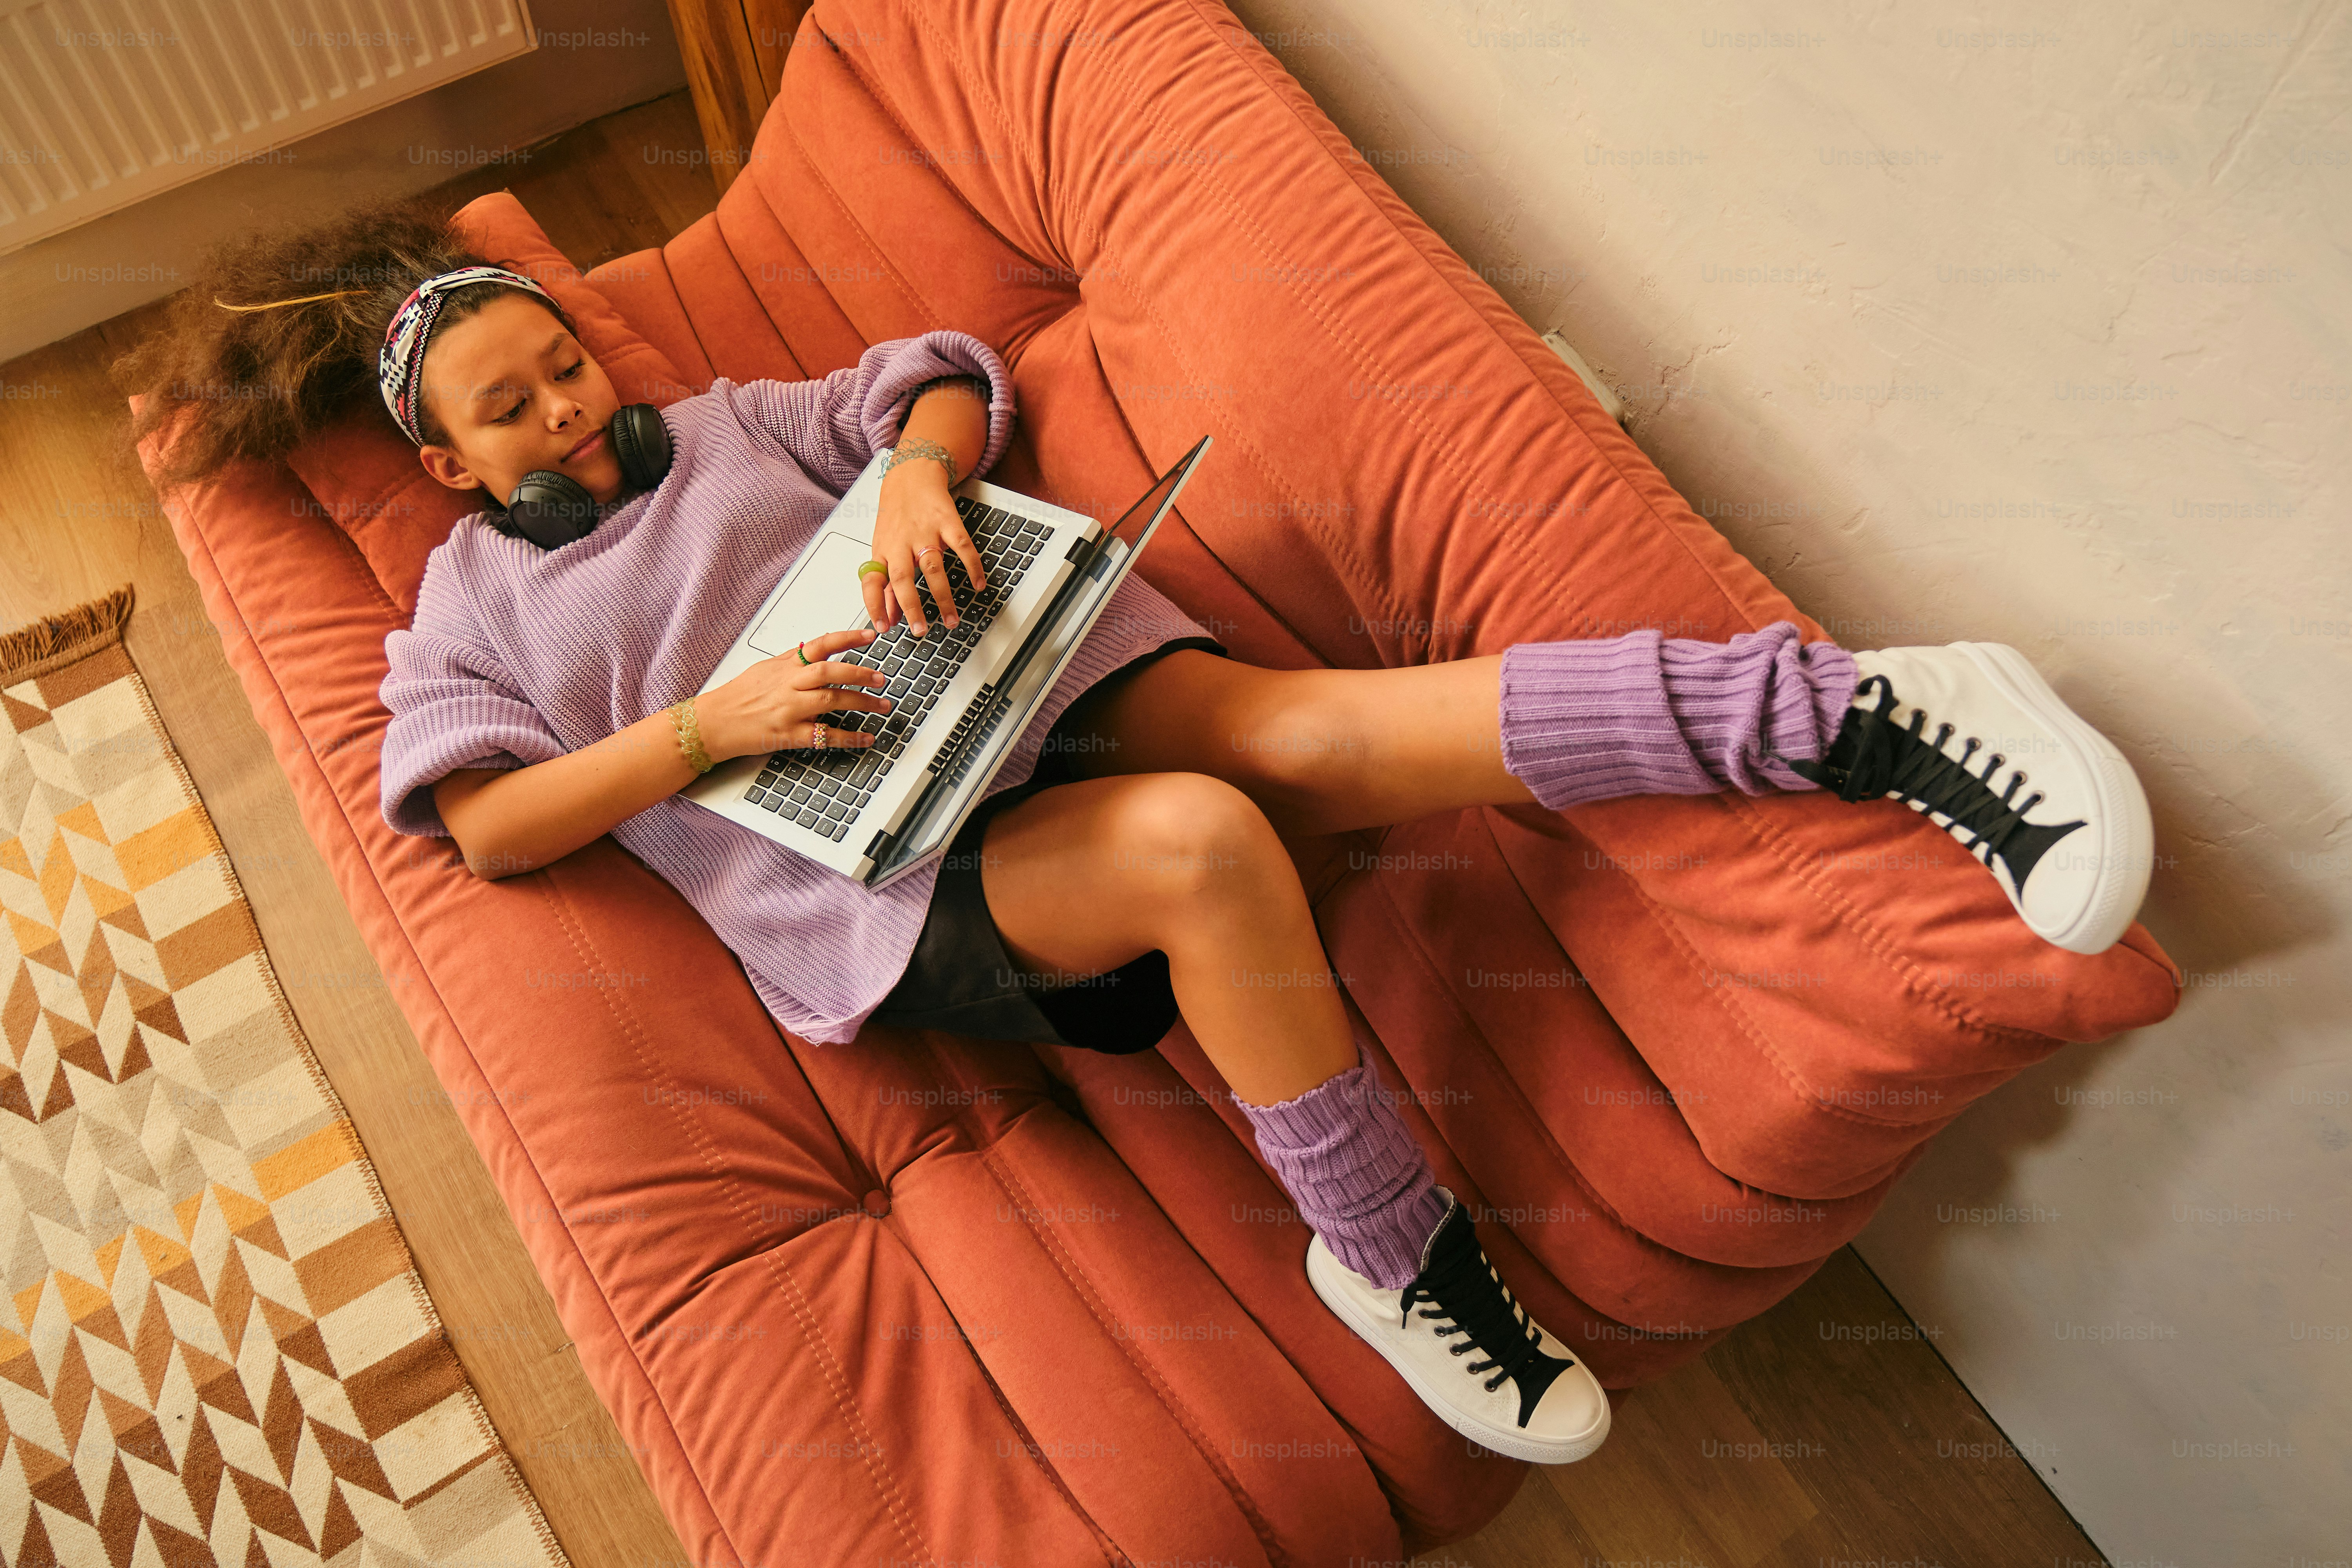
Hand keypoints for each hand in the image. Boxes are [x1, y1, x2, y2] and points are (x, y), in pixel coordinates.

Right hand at [695, 627, 891, 760]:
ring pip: (832, 700)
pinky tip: (867, 738)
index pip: (821, 644)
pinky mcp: (789, 733)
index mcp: (786, 666)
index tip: (870, 635)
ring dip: (862, 702)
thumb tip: (813, 647)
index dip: (848, 638)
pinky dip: (850, 737)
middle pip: (830, 672)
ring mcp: (790, 709)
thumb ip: (792, 659)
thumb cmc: (738, 696)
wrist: (714, 722)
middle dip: (860, 673)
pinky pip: (825, 735)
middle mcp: (789, 684)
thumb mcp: (765, 668)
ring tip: (882, 705)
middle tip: (882, 677)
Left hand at [867, 461, 985, 637]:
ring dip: (943, 597)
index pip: (872, 582)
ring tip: (950, 620)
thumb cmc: (896, 515)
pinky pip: (962, 547)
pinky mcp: (948, 522)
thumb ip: (886, 585)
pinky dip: (972, 567)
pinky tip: (978, 585)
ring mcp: (926, 532)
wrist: (911, 475)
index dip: (875, 605)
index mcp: (883, 551)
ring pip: (933, 568)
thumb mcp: (884, 549)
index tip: (882, 628)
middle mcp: (902, 543)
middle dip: (912, 607)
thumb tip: (887, 619)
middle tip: (921, 630)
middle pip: (903, 578)